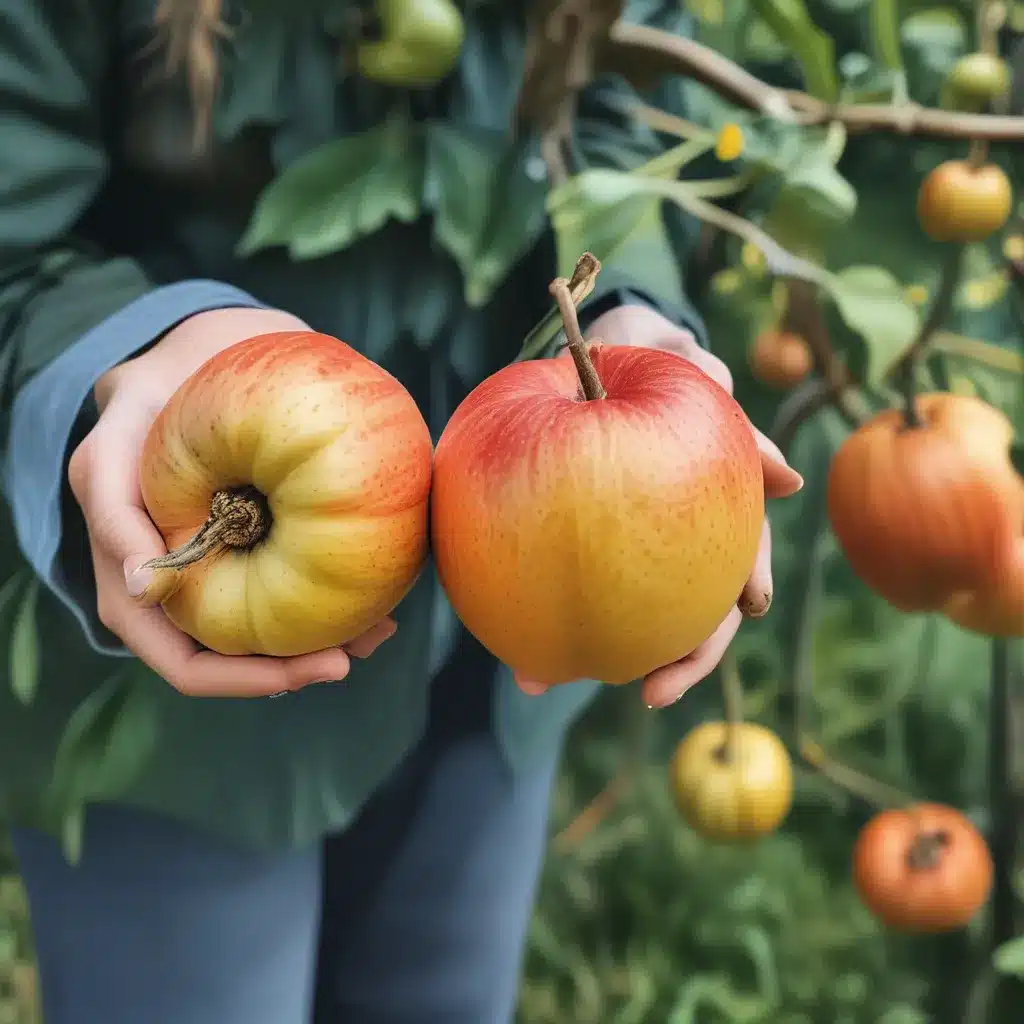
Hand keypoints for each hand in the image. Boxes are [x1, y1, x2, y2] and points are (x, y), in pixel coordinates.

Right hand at [67, 307, 396, 697]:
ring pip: (267, 637)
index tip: (302, 670)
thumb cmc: (154, 392)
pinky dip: (330, 603)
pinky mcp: (252, 550)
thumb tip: (145, 591)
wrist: (194, 361)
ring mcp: (215, 573)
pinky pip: (289, 591)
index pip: (181, 657)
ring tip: (378, 631)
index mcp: (132, 579)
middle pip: (235, 663)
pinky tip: (377, 597)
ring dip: (321, 644)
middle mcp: (172, 591)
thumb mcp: (121, 432)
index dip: (239, 677)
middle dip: (289, 671)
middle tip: (350, 657)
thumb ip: (115, 505)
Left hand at [512, 304, 803, 707]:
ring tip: (551, 683)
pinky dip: (545, 624)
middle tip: (650, 691)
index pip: (741, 550)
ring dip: (599, 654)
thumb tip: (790, 482)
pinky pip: (567, 585)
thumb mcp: (685, 365)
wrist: (592, 345)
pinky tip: (518, 658)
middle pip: (694, 606)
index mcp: (714, 497)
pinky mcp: (583, 538)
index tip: (746, 611)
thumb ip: (728, 416)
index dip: (744, 584)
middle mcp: (680, 529)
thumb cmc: (650, 353)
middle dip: (678, 655)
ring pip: (632, 611)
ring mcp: (635, 538)